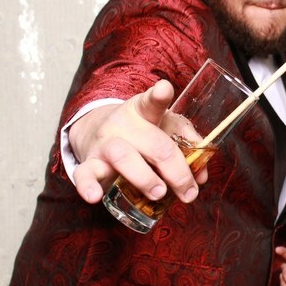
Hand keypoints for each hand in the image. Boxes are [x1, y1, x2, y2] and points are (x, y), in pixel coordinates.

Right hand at [67, 80, 207, 203]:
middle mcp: (123, 126)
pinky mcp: (89, 164)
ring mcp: (105, 144)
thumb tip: (201, 176)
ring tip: (159, 193)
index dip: (158, 96)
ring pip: (123, 157)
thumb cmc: (140, 133)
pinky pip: (85, 175)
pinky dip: (88, 187)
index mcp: (143, 112)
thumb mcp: (163, 128)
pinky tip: (94, 196)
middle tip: (189, 191)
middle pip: (153, 143)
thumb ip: (187, 145)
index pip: (151, 103)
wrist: (95, 132)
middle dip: (176, 170)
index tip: (164, 89)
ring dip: (145, 178)